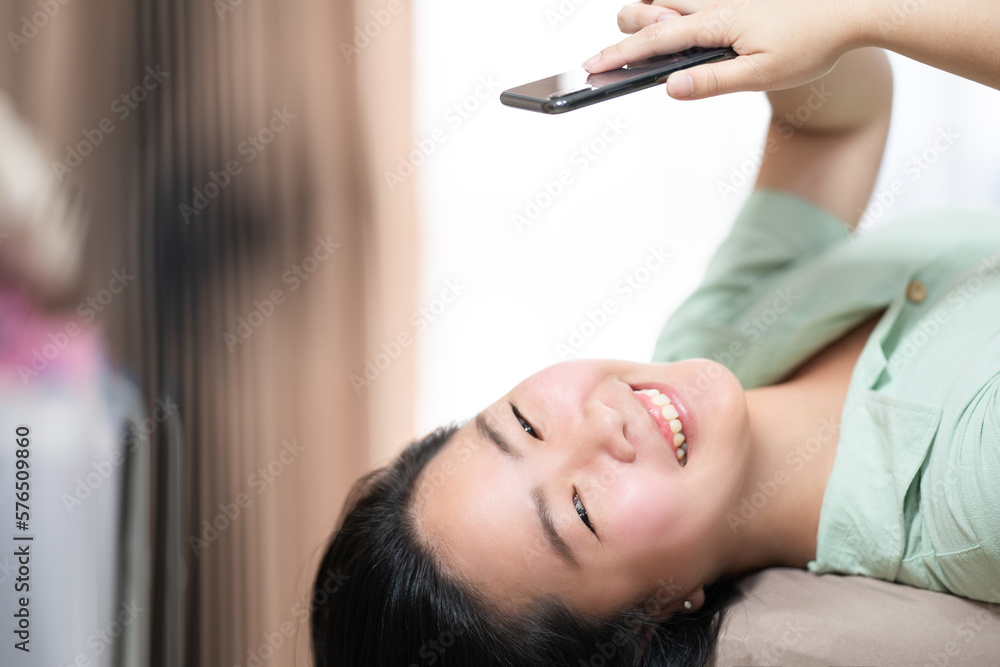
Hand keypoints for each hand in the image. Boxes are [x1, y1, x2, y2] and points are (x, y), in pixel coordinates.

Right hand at [583, 0, 861, 99]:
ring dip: (649, 13)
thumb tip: (669, 88)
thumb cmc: (812, 42)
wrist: (852, 8)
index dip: (618, 55)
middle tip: (624, 58)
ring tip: (650, 39)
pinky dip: (672, 6)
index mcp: (716, 23)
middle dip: (627, 30)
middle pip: (649, 9)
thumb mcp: (763, 74)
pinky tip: (673, 21)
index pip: (654, 40)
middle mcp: (714, 3)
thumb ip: (712, 81)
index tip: (590, 67)